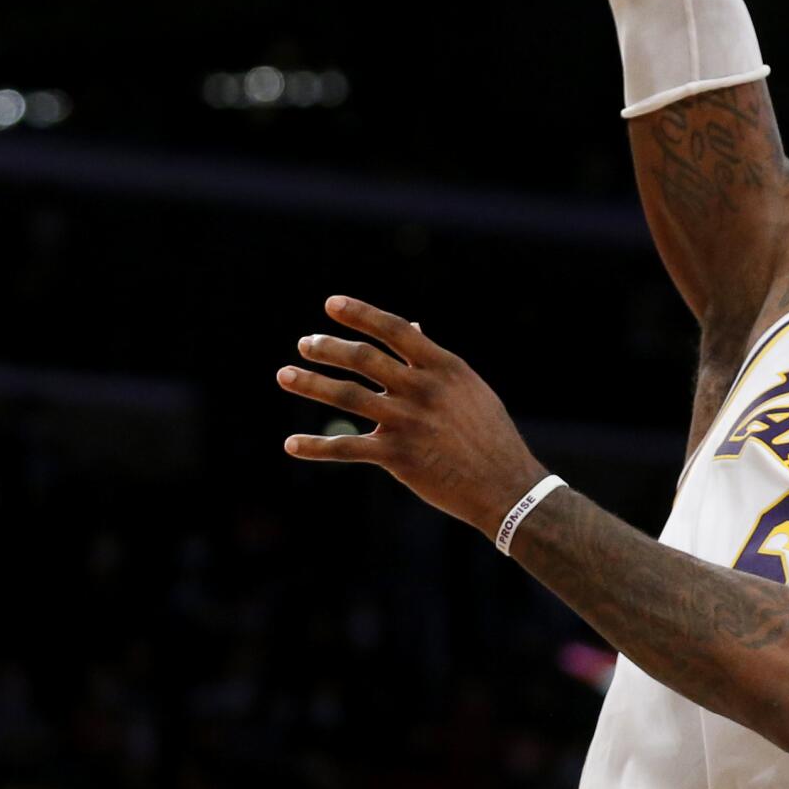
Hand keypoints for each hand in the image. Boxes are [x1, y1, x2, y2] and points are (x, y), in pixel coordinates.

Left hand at [278, 297, 546, 538]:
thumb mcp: (468, 389)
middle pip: (364, 358)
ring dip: (311, 384)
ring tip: (284, 375)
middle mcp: (423, 389)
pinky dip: (316, 447)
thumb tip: (412, 328)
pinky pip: (347, 448)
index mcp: (444, 367)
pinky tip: (291, 444)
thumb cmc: (488, 433)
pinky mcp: (397, 456)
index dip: (360, 314)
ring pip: (348, 396)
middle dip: (328, 348)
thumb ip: (435, 361)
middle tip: (304, 343)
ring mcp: (408, 421)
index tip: (331, 304)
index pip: (394, 330)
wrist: (504, 484)